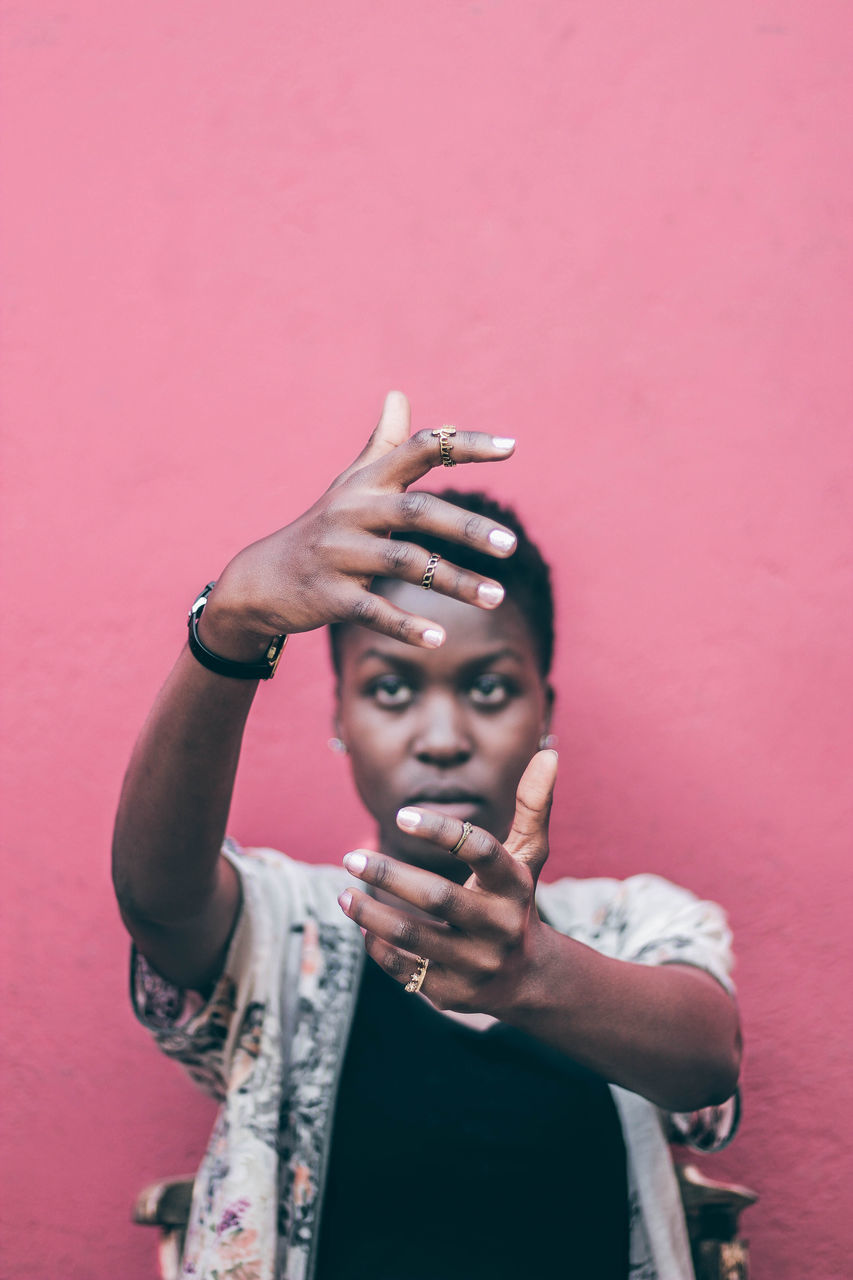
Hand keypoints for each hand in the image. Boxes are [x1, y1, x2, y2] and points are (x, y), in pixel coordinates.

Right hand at [199, 392, 517, 659]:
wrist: (261, 579)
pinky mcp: (330, 596)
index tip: (512, 446)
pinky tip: (439, 640)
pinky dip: (406, 626)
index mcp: (366, 482)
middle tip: (512, 546)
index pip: (420, 450)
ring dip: (455, 582)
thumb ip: (383, 443)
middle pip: (418, 512)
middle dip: (467, 528)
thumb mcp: (350, 484)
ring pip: (406, 565)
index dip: (465, 445)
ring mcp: (340, 554)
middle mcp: (353, 511)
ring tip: (498, 599)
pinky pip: (374, 611)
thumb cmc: (322, 528)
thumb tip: (399, 395)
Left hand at [337, 750, 558, 1015]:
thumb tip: (549, 753)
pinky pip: (402, 968)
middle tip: (351, 857)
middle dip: (389, 875)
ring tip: (344, 892)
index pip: (479, 850)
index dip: (440, 831)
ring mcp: (475, 963)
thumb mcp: (529, 855)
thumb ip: (533, 805)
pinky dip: (377, 945)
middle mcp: (498, 925)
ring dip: (371, 913)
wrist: (528, 977)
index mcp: (514, 885)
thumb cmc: (516, 898)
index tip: (401, 815)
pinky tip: (363, 924)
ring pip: (412, 937)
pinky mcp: (451, 992)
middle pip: (438, 897)